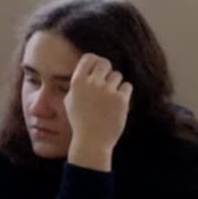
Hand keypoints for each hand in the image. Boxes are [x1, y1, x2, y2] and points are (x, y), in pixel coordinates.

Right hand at [64, 53, 130, 168]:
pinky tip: (118, 104)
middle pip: (105, 63)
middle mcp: (92, 83)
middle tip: (108, 82)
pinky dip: (125, 93)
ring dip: (116, 84)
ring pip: (117, 75)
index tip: (98, 67)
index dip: (95, 61)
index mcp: (77, 82)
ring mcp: (107, 90)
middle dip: (107, 71)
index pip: (89, 57)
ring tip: (110, 99)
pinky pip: (127, 86)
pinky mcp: (121, 99)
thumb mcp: (70, 101)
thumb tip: (85, 71)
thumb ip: (77, 84)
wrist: (92, 141)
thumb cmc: (80, 122)